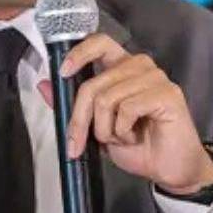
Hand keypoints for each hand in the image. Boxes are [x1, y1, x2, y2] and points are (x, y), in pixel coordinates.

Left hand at [54, 34, 212, 194]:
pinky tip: (136, 136)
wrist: (168, 169)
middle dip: (80, 119)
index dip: (78, 53)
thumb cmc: (138, 146)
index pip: (99, 43)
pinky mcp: (167, 94)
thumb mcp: (97, 127)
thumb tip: (44, 84)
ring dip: (106, 129)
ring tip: (121, 137)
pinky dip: (123, 130)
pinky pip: (127, 108)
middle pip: (93, 84)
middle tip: (78, 143)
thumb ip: (73, 104)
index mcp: (123, 67)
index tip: (63, 72)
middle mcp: (140, 66)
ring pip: (107, 99)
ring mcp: (156, 78)